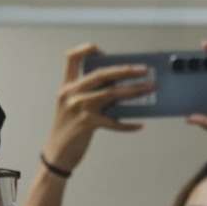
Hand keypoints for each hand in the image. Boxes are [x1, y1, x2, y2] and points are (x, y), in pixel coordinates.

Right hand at [44, 44, 152, 169]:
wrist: (56, 156)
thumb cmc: (69, 131)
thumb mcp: (73, 107)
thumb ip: (91, 94)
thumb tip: (121, 87)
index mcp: (67, 86)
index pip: (71, 58)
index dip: (86, 49)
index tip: (102, 51)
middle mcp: (71, 93)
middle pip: (101, 74)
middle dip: (126, 70)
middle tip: (144, 70)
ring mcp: (78, 108)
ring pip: (111, 94)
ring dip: (134, 91)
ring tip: (150, 89)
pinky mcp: (87, 124)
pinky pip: (113, 121)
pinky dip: (128, 124)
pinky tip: (139, 125)